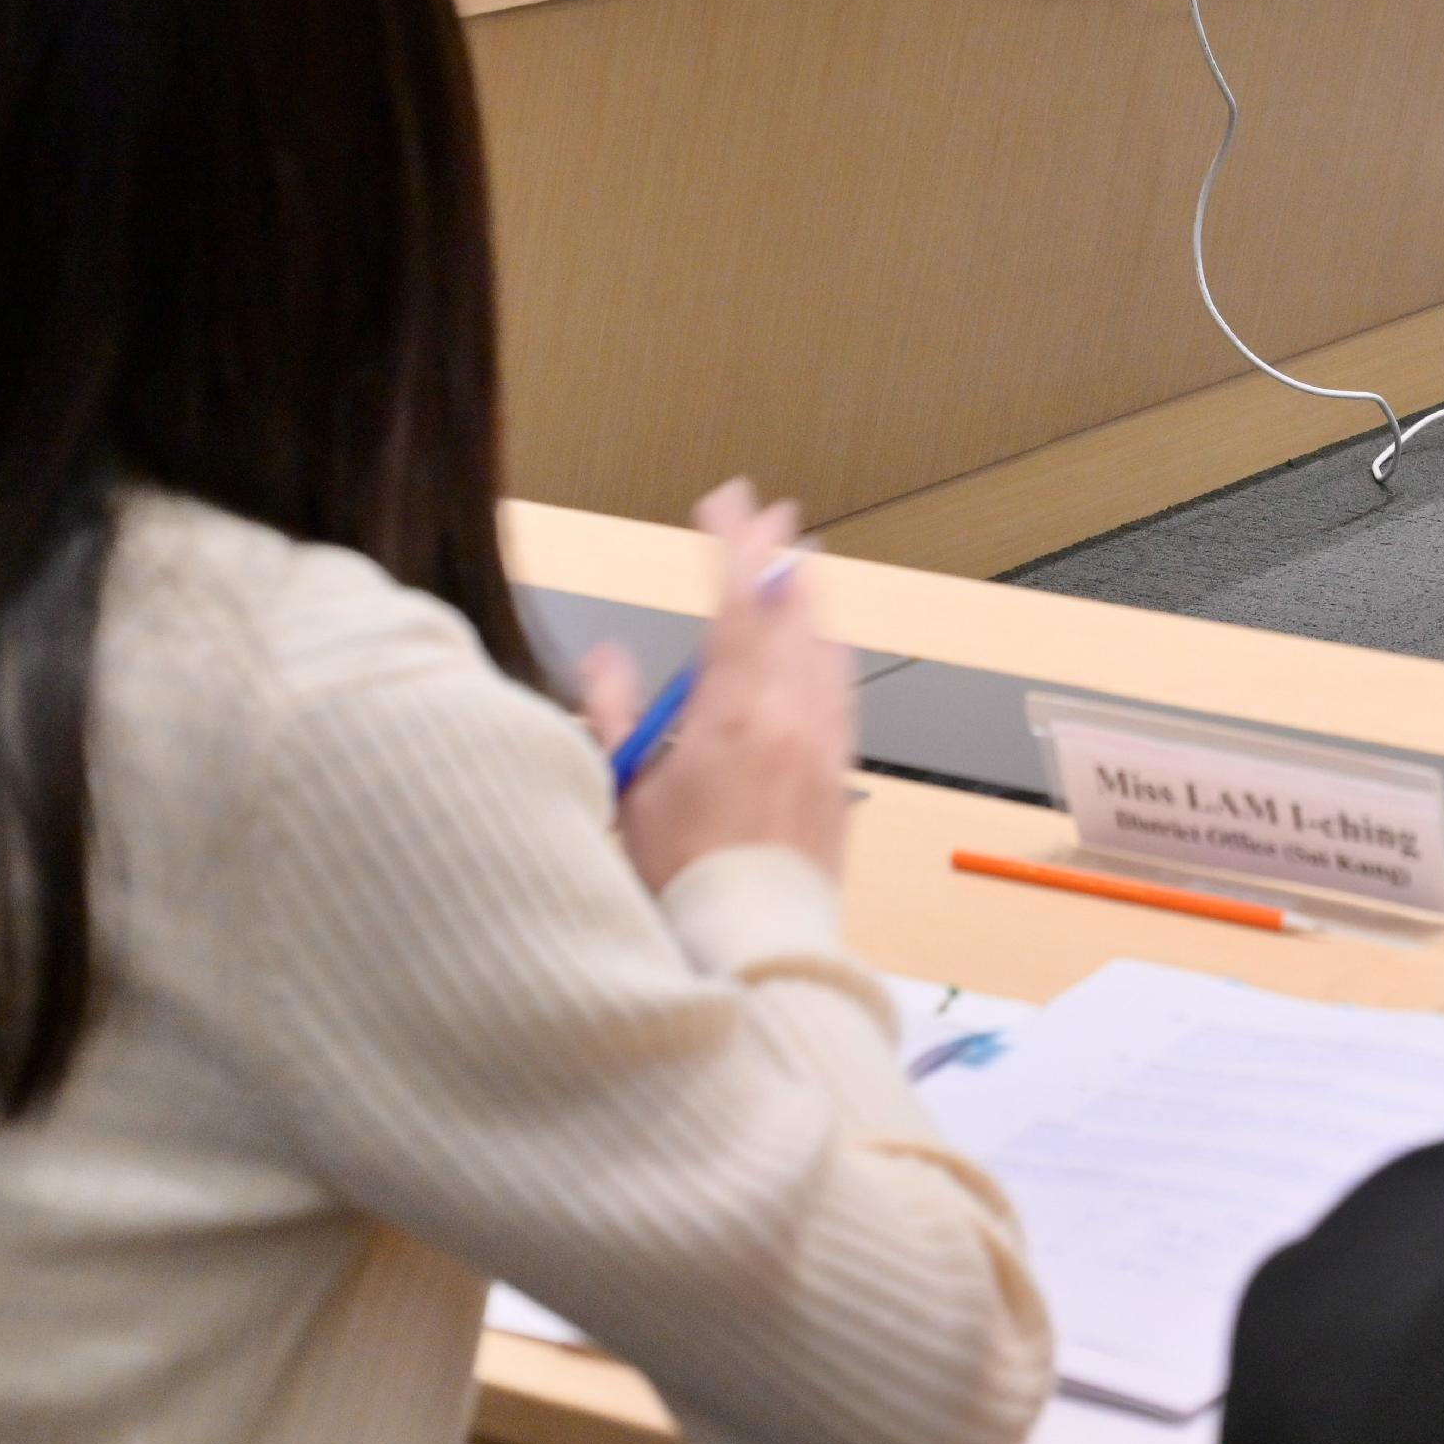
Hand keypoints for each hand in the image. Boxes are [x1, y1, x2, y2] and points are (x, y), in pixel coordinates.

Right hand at [577, 479, 852, 891]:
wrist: (754, 943)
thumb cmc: (681, 880)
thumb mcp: (628, 795)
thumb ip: (615, 715)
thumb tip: (604, 658)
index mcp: (731, 712)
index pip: (738, 602)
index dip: (734, 543)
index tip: (731, 500)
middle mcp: (788, 717)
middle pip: (791, 612)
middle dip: (778, 558)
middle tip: (773, 515)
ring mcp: (822, 744)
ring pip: (824, 647)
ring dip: (807, 602)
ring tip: (798, 569)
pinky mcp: (839, 776)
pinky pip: (840, 693)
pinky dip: (827, 655)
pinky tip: (822, 650)